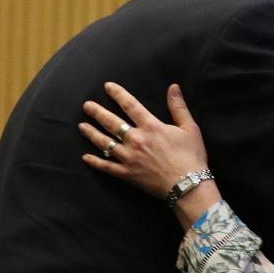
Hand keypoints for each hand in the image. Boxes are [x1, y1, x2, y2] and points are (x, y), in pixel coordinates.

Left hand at [79, 82, 210, 199]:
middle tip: (87, 106)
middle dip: (97, 112)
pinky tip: (85, 157)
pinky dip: (95, 162)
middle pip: (111, 122)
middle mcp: (136, 139)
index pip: (130, 105)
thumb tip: (173, 87)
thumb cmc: (191, 157)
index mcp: (151, 126)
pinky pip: (107, 167)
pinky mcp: (128, 174)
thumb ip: (178, 107)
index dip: (117, 94)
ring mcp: (129, 158)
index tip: (107, 87)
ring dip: (92, 133)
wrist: (188, 185)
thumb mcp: (190, 128)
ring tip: (82, 126)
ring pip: (105, 143)